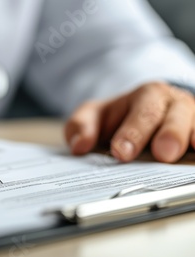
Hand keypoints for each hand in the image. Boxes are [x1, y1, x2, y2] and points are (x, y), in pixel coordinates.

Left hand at [65, 82, 194, 161]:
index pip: (143, 112)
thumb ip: (81, 126)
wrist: (139, 114)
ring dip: (191, 138)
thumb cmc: (117, 117)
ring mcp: (192, 120)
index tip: (121, 152)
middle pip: (176, 117)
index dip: (133, 132)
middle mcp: (175, 105)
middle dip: (170, 134)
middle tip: (163, 154)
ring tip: (186, 155)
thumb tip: (79, 145)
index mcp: (147, 96)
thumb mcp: (92, 116)